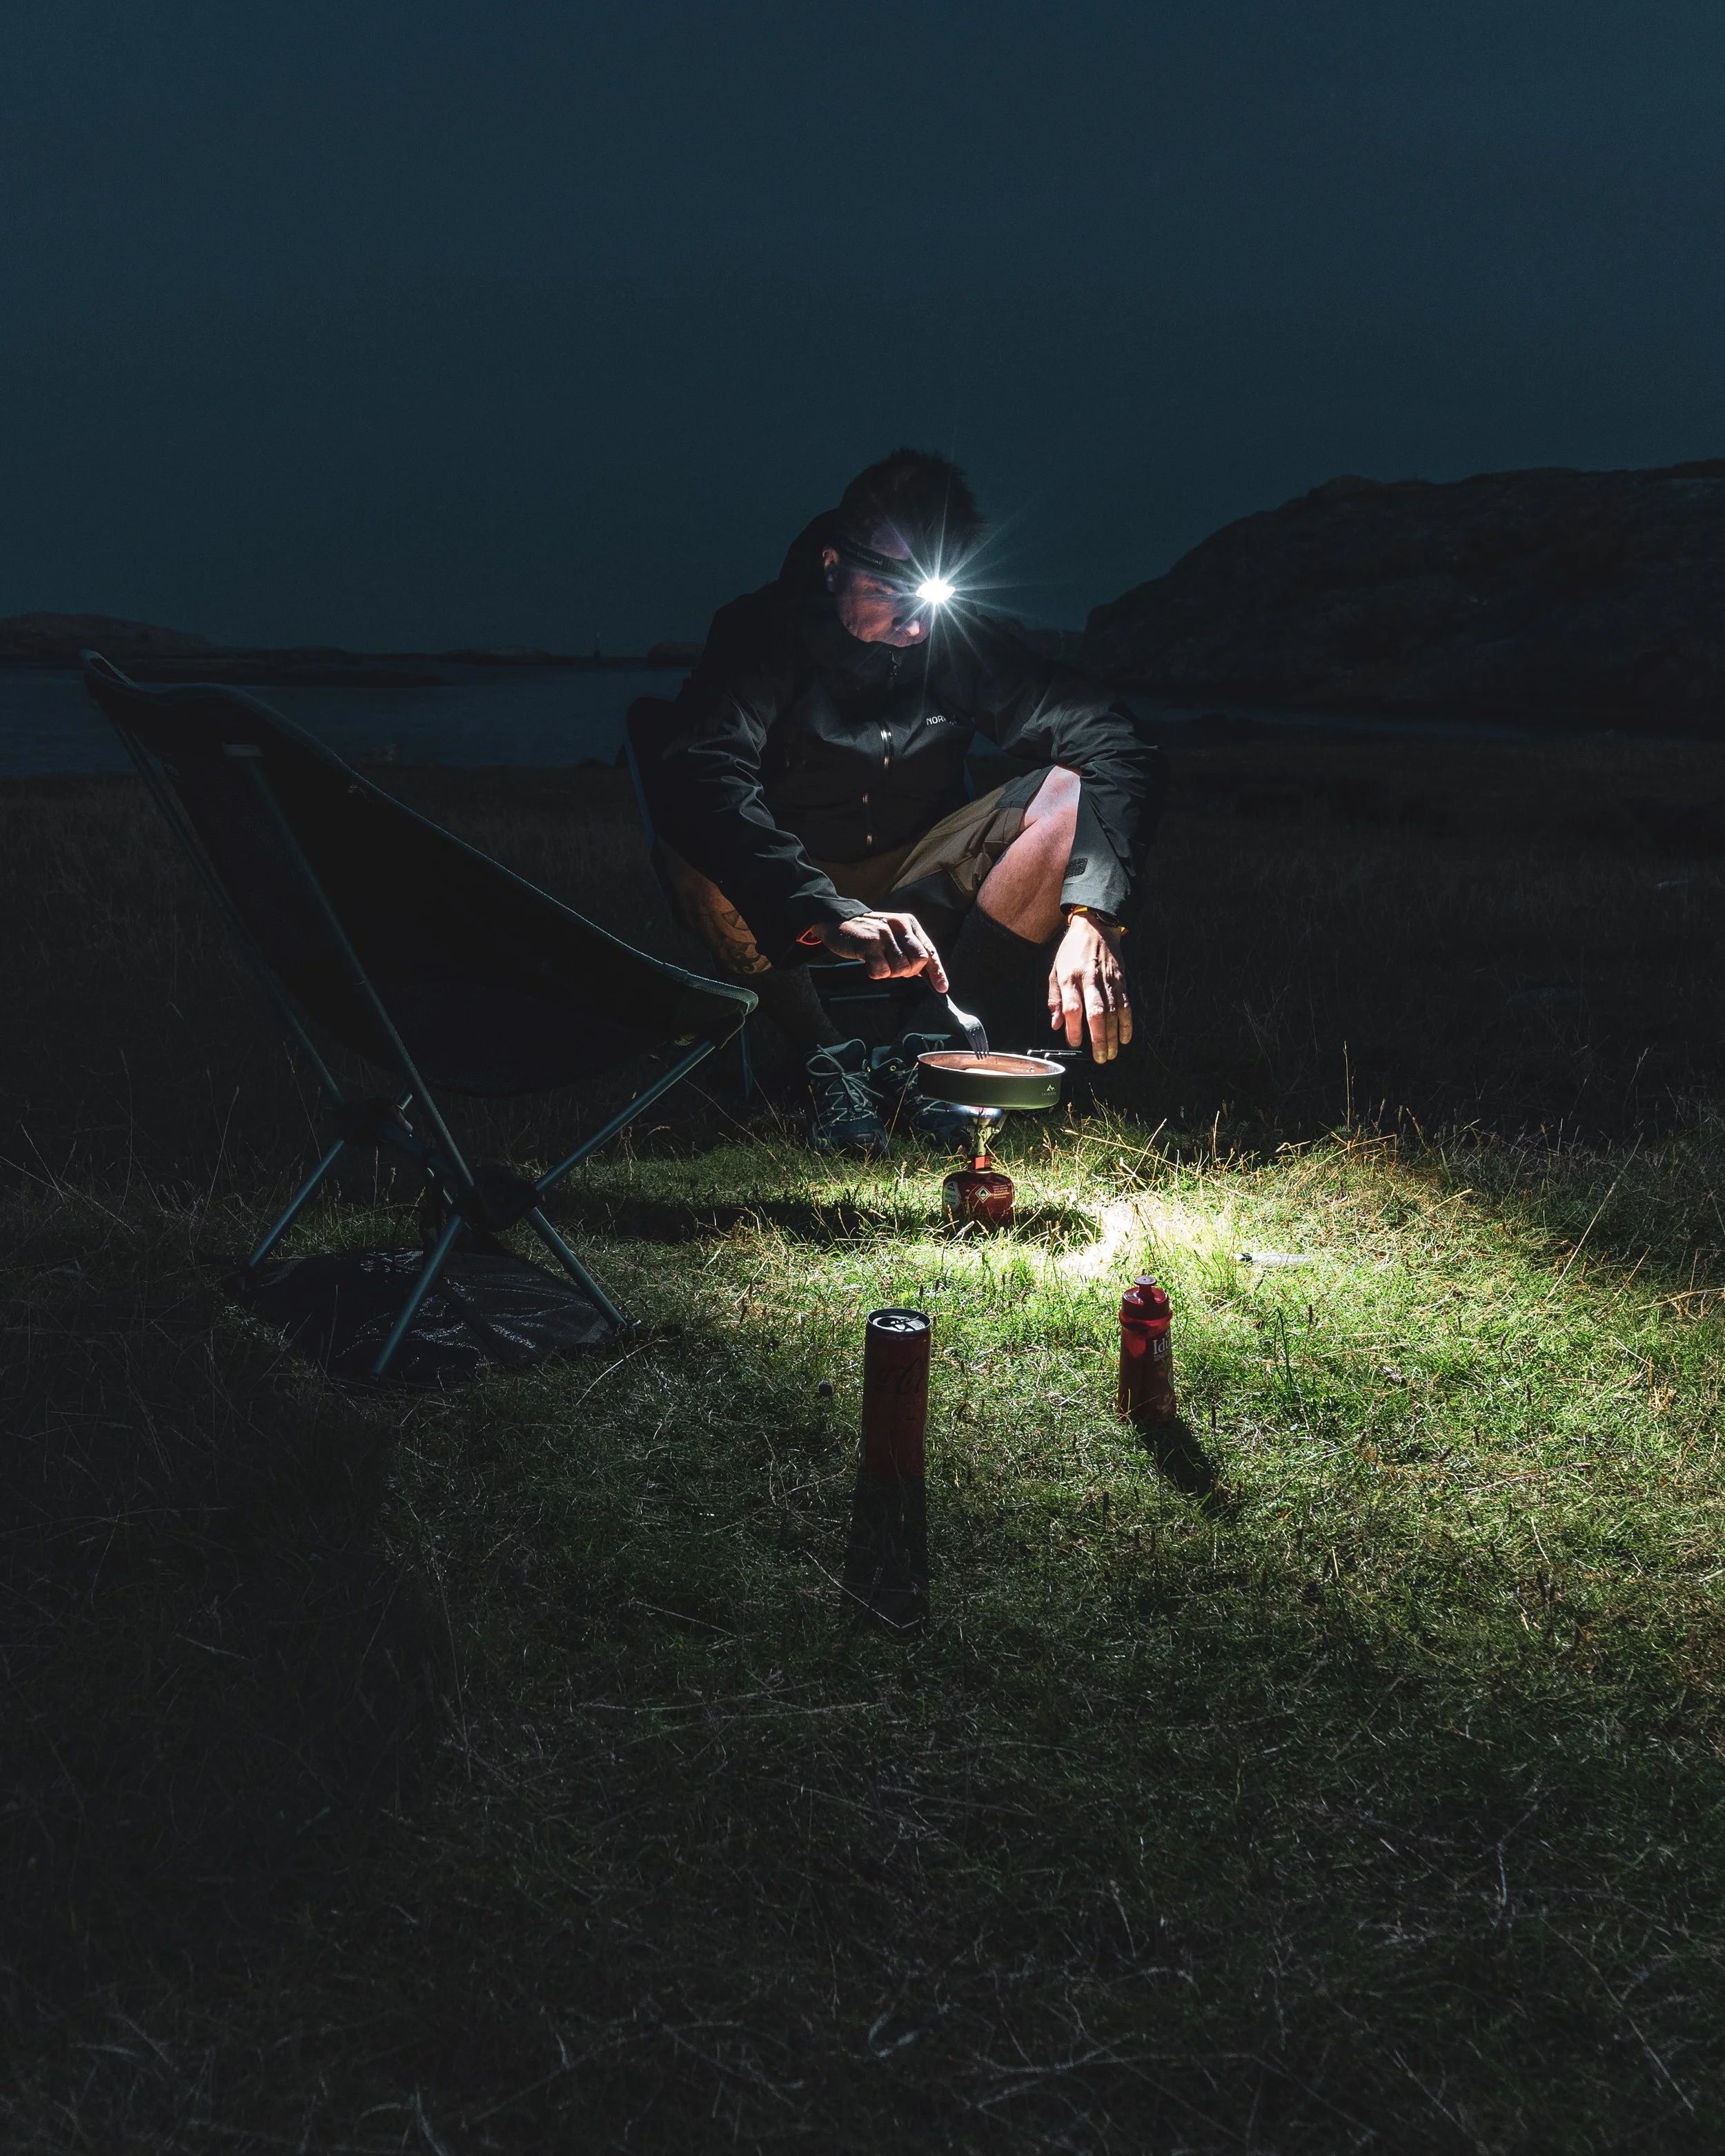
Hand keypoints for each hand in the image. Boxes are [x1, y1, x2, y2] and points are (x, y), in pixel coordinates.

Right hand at [818, 909, 948, 990]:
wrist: (837, 921)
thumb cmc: (867, 933)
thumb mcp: (892, 935)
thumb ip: (908, 950)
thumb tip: (923, 974)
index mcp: (908, 924)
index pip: (929, 951)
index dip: (937, 972)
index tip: (942, 988)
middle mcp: (900, 926)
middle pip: (919, 961)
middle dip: (908, 972)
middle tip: (893, 967)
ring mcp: (885, 934)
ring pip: (901, 968)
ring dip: (890, 973)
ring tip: (878, 962)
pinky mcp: (870, 944)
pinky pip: (882, 970)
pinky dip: (876, 973)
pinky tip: (869, 963)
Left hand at [1048, 914, 1131, 1061]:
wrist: (1096, 927)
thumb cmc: (1072, 951)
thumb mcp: (1055, 971)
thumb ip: (1055, 999)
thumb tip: (1056, 1024)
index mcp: (1070, 978)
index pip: (1073, 1008)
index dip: (1074, 1028)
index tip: (1074, 1043)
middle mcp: (1090, 980)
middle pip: (1096, 1013)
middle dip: (1098, 1038)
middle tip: (1099, 1057)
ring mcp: (1108, 980)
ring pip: (1113, 1012)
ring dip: (1113, 1035)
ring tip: (1111, 1053)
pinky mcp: (1121, 980)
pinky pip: (1125, 1004)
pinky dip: (1127, 1023)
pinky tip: (1124, 1038)